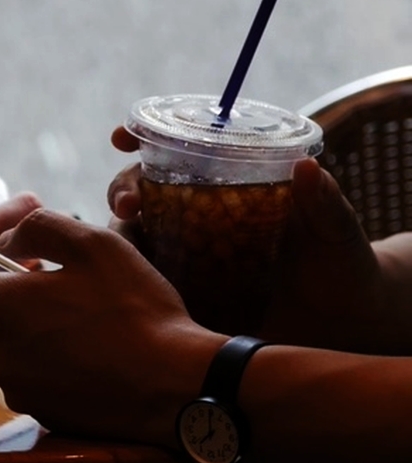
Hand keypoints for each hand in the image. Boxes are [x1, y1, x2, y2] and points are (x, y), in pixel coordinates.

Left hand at [0, 209, 224, 447]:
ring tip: (58, 306)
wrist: (175, 387)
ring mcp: (12, 385)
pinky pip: (16, 370)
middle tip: (24, 274)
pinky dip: (30, 351)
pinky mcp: (34, 408)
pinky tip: (74, 342)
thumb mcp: (94, 245)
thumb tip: (8, 237)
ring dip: (6, 321)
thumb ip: (39, 228)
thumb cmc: (135, 311)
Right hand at [104, 127, 387, 353]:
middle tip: (127, 204)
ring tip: (128, 248)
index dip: (139, 139)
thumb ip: (323, 202)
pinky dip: (131, 283)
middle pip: (138, 191)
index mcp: (225, 184)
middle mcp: (195, 215)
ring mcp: (185, 256)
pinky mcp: (182, 297)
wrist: (342, 324)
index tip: (121, 138)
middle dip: (120, 190)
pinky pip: (146, 287)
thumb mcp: (334, 228)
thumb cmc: (339, 262)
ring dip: (120, 238)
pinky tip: (131, 288)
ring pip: (133, 238)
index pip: (172, 151)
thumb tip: (307, 168)